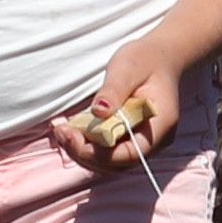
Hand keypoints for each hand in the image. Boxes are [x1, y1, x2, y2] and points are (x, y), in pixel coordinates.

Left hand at [51, 38, 181, 172]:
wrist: (159, 58)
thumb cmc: (146, 60)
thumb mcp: (128, 68)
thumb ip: (114, 90)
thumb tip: (99, 111)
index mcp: (160, 126)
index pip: (130, 154)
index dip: (99, 153)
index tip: (73, 137)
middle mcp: (153, 142)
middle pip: (116, 164)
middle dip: (85, 154)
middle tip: (62, 132)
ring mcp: (140, 143)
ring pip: (108, 163)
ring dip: (82, 152)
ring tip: (61, 131)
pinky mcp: (128, 140)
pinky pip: (106, 153)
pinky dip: (86, 146)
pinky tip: (70, 131)